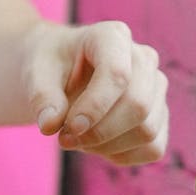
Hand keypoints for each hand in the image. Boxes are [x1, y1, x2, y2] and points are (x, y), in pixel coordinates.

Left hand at [26, 21, 168, 164]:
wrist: (59, 77)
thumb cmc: (50, 70)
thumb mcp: (36, 75)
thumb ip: (42, 98)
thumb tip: (50, 124)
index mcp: (112, 37)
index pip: (118, 74)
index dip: (95, 107)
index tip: (69, 128)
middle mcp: (143, 59)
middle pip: (138, 106)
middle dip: (99, 133)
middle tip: (64, 139)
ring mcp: (156, 88)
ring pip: (147, 131)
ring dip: (106, 146)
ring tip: (78, 139)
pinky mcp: (159, 117)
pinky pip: (153, 148)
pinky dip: (121, 156)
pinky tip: (97, 147)